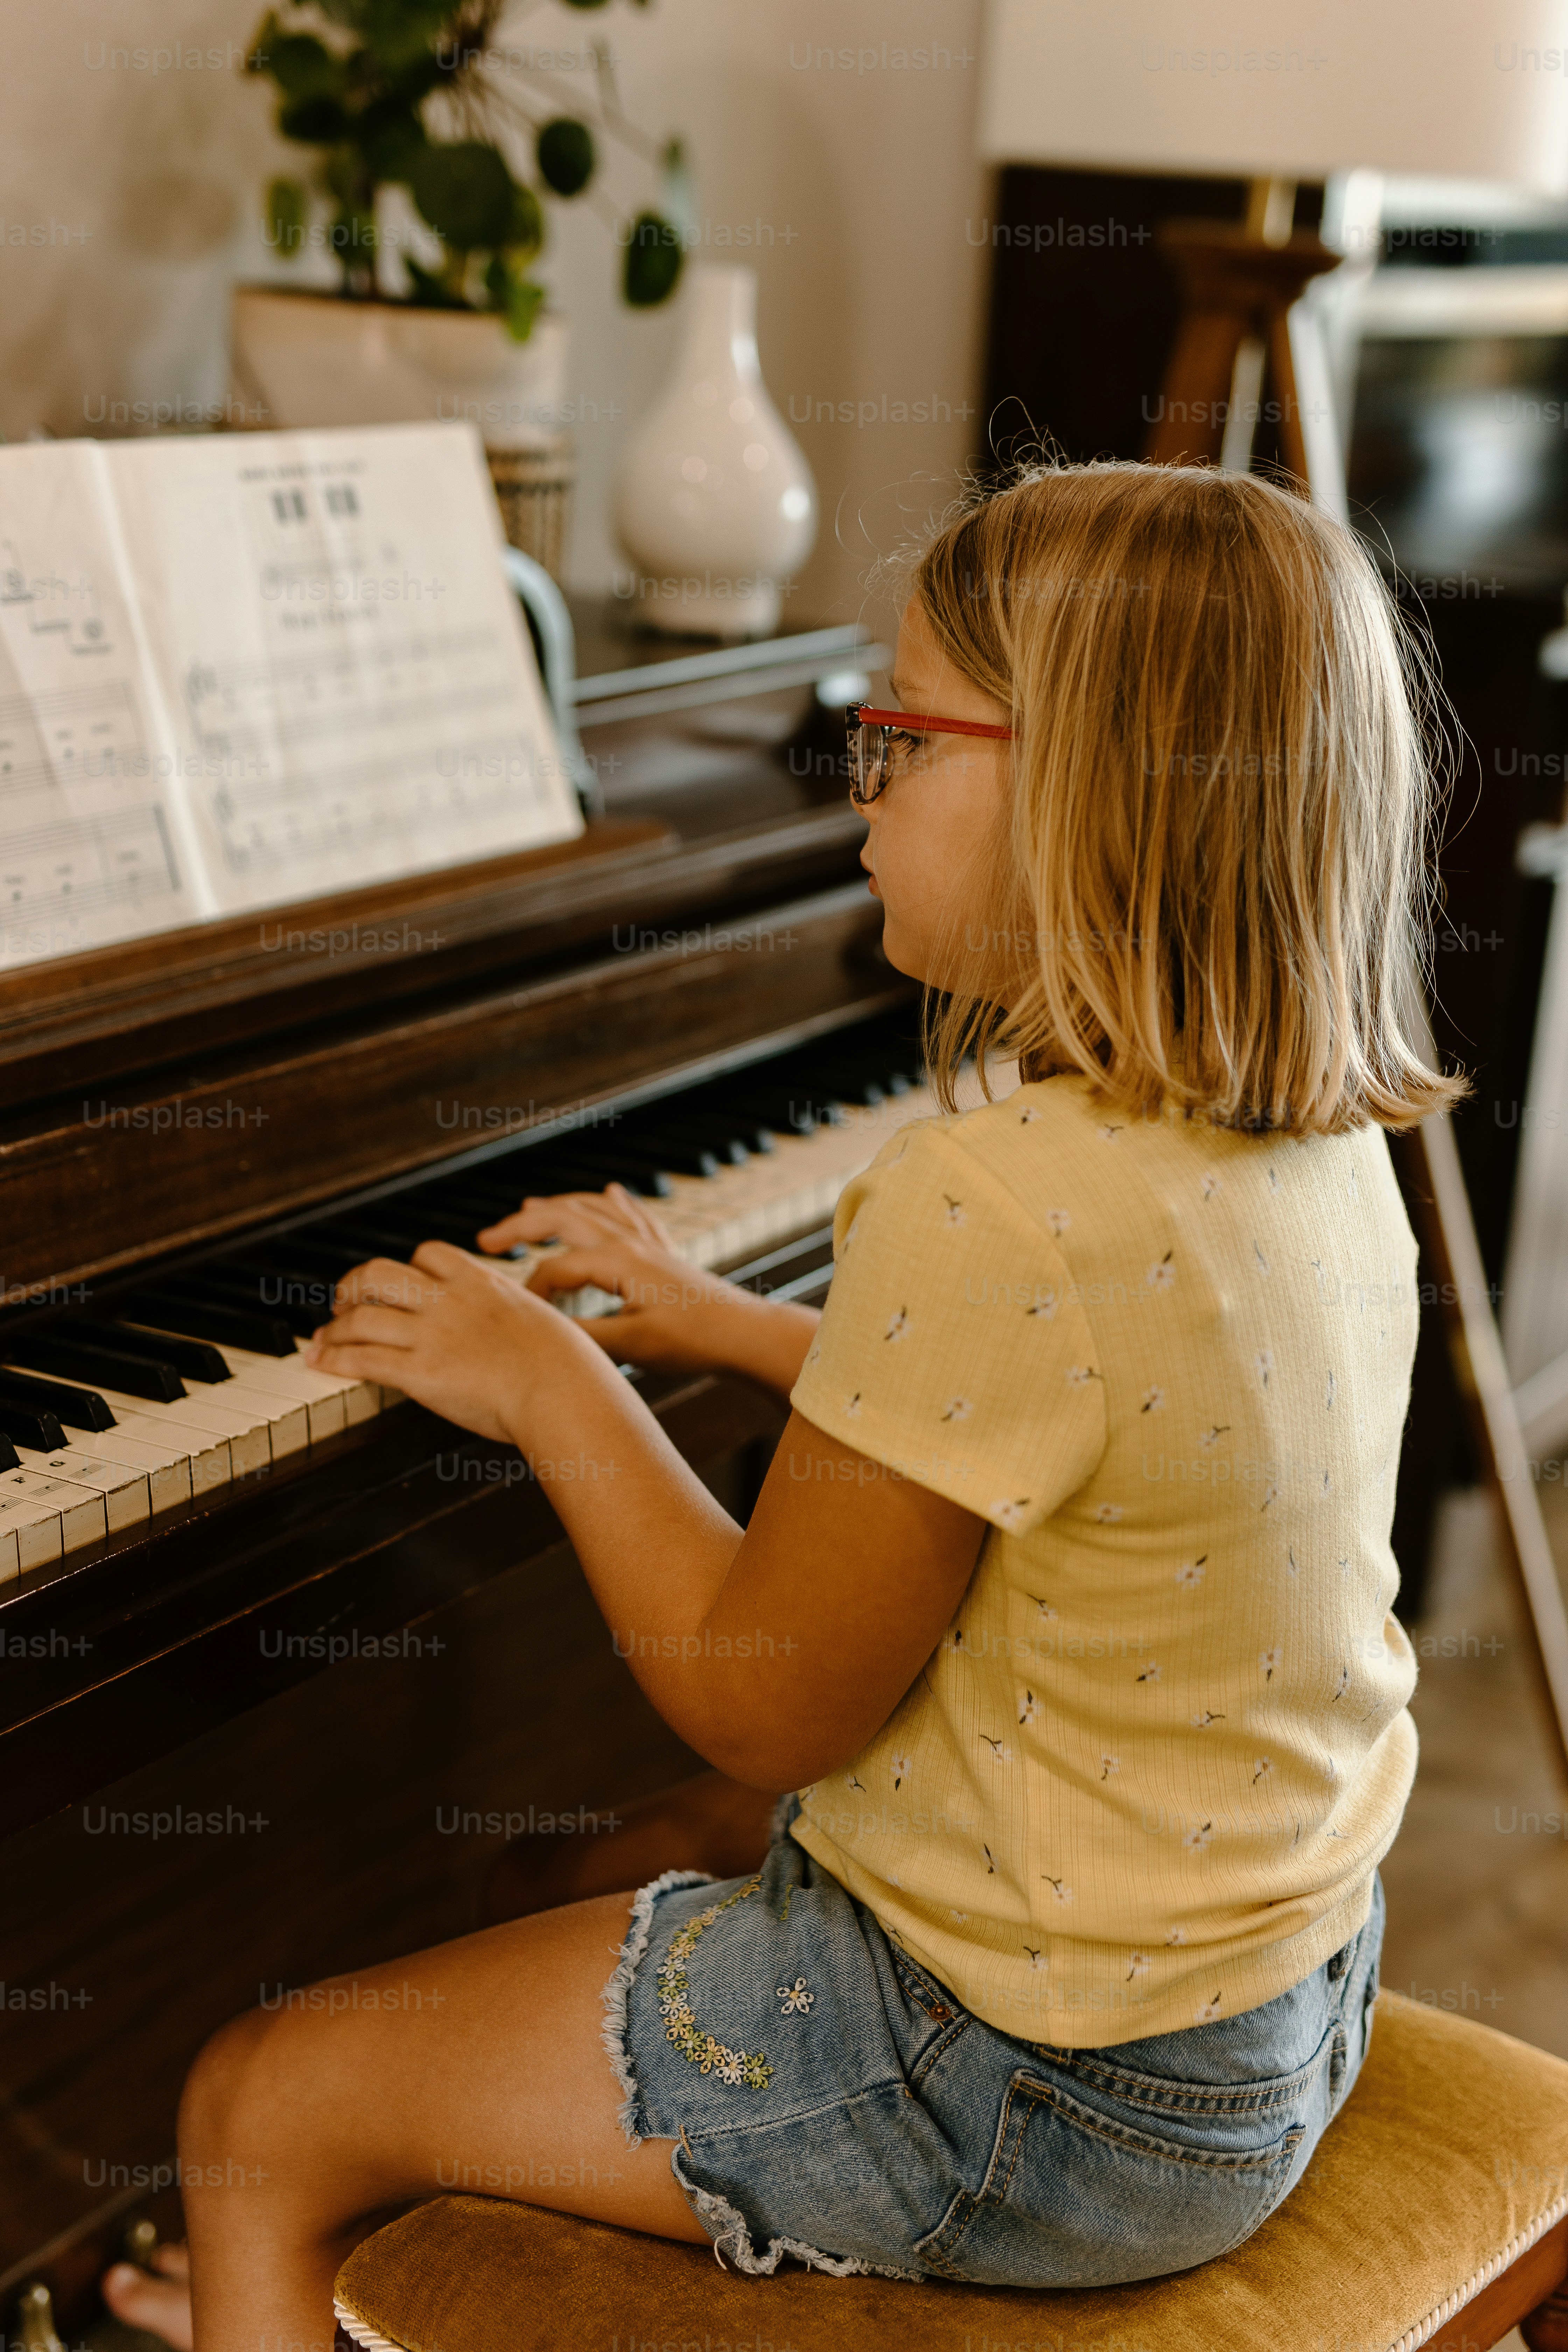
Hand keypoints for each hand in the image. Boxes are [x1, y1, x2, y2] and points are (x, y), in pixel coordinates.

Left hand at [304, 1241, 585, 1442]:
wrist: (562, 1392)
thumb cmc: (567, 1366)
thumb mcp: (542, 1319)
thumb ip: (514, 1316)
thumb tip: (514, 1331)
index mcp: (482, 1282)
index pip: (429, 1253)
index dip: (404, 1266)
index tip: (394, 1281)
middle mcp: (450, 1301)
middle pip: (383, 1272)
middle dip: (354, 1285)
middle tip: (344, 1303)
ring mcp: (432, 1335)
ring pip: (363, 1315)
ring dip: (335, 1328)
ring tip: (323, 1340)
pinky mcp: (420, 1372)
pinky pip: (363, 1358)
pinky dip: (334, 1358)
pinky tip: (322, 1363)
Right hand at [477, 1183, 817, 1389]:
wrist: (743, 1333)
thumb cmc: (692, 1341)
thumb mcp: (632, 1346)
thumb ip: (584, 1335)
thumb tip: (543, 1330)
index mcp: (617, 1261)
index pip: (555, 1266)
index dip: (530, 1289)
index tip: (518, 1312)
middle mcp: (630, 1242)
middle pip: (564, 1217)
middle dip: (521, 1223)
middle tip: (487, 1237)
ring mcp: (649, 1243)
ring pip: (594, 1209)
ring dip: (558, 1206)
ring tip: (529, 1207)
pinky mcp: (664, 1252)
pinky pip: (633, 1215)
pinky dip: (614, 1202)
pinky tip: (611, 1190)